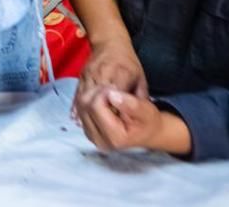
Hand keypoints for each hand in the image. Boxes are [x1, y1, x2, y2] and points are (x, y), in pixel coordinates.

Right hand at [74, 38, 147, 120]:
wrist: (110, 42)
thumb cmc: (128, 61)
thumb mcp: (141, 79)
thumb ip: (139, 98)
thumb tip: (137, 117)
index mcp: (120, 72)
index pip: (116, 97)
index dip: (117, 112)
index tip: (119, 124)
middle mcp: (101, 73)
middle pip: (96, 99)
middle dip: (100, 117)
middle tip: (105, 130)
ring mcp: (88, 75)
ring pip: (83, 99)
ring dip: (88, 115)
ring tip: (94, 128)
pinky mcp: (80, 78)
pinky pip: (77, 96)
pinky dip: (79, 109)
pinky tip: (81, 120)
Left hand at [75, 88, 190, 155]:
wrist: (148, 131)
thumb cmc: (148, 121)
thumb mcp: (146, 111)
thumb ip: (131, 104)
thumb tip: (112, 95)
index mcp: (114, 138)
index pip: (95, 106)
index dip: (103, 92)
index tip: (116, 88)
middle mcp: (99, 140)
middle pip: (85, 106)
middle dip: (96, 92)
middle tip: (111, 88)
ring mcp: (92, 137)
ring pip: (80, 106)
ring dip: (91, 94)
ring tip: (108, 92)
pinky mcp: (88, 131)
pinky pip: (80, 110)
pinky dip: (89, 100)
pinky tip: (102, 98)